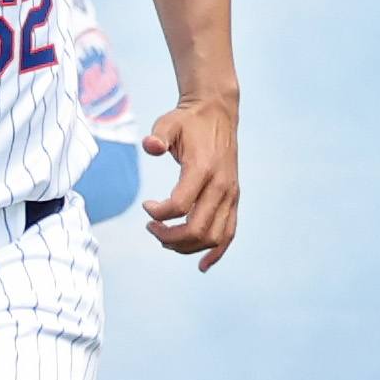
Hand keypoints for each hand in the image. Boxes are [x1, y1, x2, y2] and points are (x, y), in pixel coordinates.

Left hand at [141, 95, 238, 269]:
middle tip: (151, 228)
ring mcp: (230, 195)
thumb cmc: (188, 121)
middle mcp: (221, 186)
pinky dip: (217, 253)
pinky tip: (202, 266)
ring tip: (166, 238)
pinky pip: (229, 234)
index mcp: (204, 169)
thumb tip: (150, 145)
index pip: (180, 206)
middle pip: (197, 229)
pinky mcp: (234, 199)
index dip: (158, 214)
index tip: (146, 205)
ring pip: (212, 237)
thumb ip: (158, 136)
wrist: (217, 112)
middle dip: (169, 237)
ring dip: (186, 246)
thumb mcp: (168, 122)